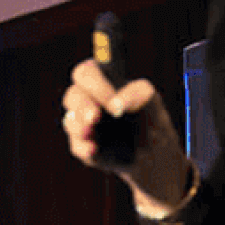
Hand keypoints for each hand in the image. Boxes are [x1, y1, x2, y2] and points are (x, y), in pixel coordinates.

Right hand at [61, 61, 187, 208]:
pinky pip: (76, 146)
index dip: (93, 84)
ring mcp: (82, 124)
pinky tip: (93, 150)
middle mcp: (87, 100)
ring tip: (92, 134)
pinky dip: (83, 148)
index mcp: (101, 80)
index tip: (111, 101)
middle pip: (72, 96)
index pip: (86, 73)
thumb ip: (137, 95)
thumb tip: (116, 105)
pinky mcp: (83, 146)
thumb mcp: (150, 100)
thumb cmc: (150, 116)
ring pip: (69, 121)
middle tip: (95, 117)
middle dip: (82, 107)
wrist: (154, 151)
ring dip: (79, 127)